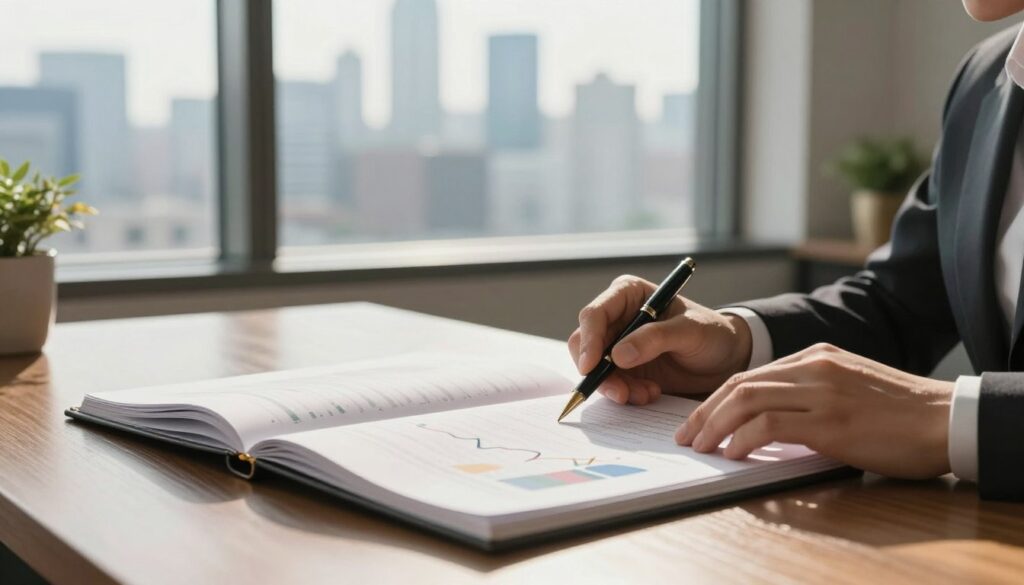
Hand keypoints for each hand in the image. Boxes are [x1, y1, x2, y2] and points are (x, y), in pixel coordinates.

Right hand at [567, 274, 753, 404]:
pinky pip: (610, 384)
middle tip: (620, 392)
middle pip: (584, 343)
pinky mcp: (623, 369)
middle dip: (598, 371)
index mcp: (628, 294)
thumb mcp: (690, 331)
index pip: (594, 314)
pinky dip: (625, 394)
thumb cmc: (712, 333)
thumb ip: (655, 338)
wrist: (725, 359)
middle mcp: (617, 318)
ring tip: (647, 394)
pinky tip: (650, 394)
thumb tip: (618, 355)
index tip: (592, 366)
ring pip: (594, 369)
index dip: (588, 339)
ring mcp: (617, 344)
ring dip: (616, 387)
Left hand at [675, 343, 952, 478]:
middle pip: (740, 384)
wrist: (944, 418)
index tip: (698, 420)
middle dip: (704, 411)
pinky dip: (743, 439)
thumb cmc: (900, 412)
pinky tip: (732, 454)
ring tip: (700, 447)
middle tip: (686, 436)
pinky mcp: (830, 421)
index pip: (750, 374)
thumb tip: (771, 421)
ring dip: (715, 425)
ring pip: (747, 399)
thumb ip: (812, 393)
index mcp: (816, 356)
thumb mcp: (850, 387)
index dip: (716, 399)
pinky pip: (770, 424)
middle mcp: (813, 367)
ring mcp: (820, 392)